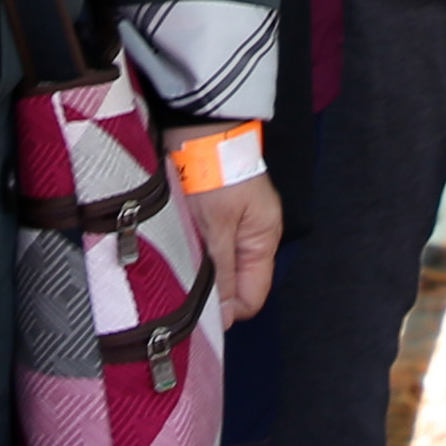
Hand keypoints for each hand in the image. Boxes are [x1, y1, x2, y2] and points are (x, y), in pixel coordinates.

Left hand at [185, 174, 283, 321]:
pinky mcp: (219, 214)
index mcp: (265, 239)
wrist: (199, 129)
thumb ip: (223, 272)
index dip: (230, 309)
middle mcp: (256, 235)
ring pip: (222, 266)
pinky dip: (197, 252)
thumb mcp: (218, 226)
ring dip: (203, 270)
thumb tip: (227, 316)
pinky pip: (211, 248)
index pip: (254, 296)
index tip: (200, 311)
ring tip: (181, 264)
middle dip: (215, 289)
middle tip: (186, 287)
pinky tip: (181, 249)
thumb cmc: (213, 172)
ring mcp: (238, 224)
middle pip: (238, 282)